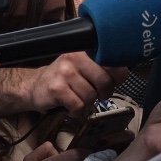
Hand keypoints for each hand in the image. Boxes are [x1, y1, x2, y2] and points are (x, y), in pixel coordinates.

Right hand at [0, 52, 122, 115]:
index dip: (117, 78)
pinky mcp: (56, 88)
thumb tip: (126, 74)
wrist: (34, 86)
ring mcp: (64, 72)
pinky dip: (76, 111)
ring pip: (91, 96)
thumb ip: (103, 66)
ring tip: (79, 98)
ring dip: (87, 103)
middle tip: (97, 94)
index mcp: (86, 49)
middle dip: (104, 93)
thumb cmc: (65, 78)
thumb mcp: (84, 66)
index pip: (114, 63)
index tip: (112, 82)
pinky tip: (70, 106)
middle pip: (105, 81)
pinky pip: (78, 106)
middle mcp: (75, 57)